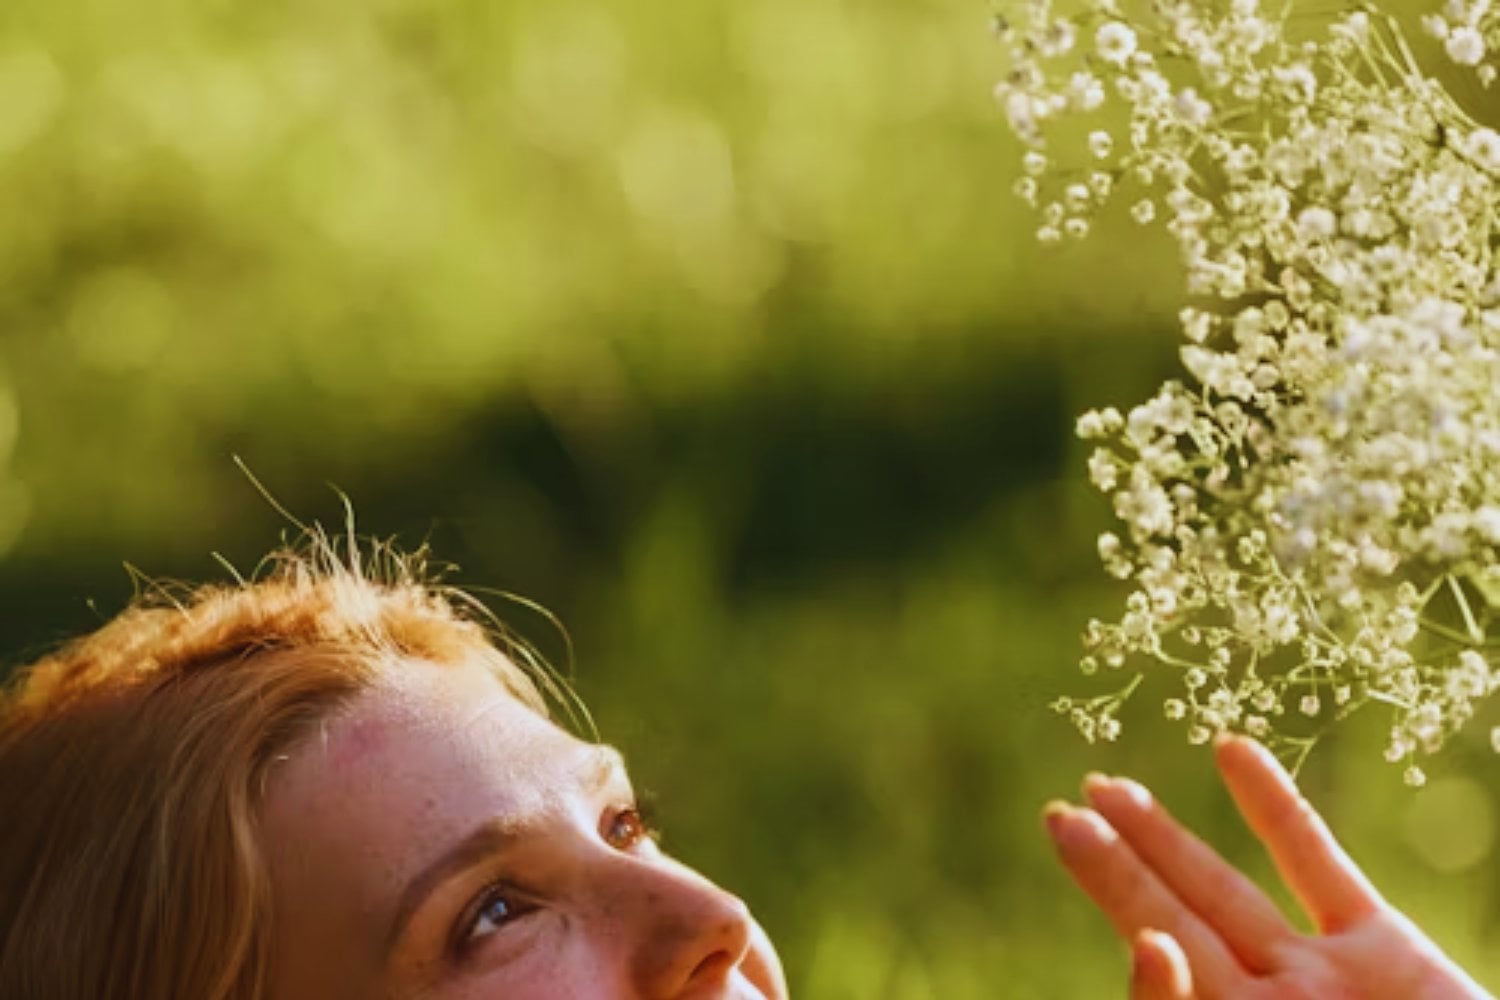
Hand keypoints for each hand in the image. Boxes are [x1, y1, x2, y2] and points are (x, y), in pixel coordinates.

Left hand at [1043, 735, 1492, 998]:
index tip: (1107, 900)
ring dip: (1164, 837)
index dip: (1130, 949)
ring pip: (1224, 891)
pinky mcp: (1388, 953)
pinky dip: (1274, 806)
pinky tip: (1230, 748)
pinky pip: (1316, 866)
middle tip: (1060, 816)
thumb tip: (1152, 950)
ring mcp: (1323, 981)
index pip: (1163, 991)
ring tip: (1105, 787)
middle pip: (1172, 925)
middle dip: (1114, 872)